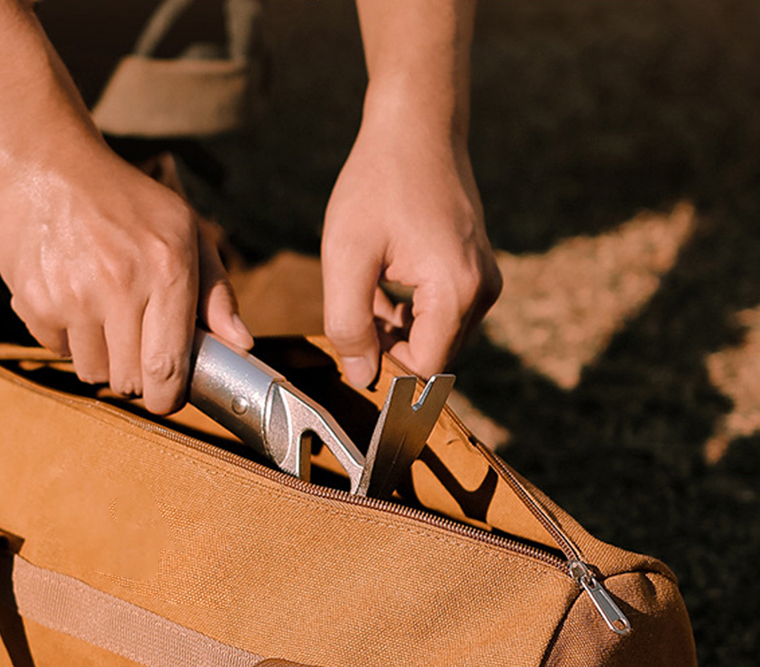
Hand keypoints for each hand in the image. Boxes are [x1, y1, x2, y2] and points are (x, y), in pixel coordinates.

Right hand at [0, 132, 250, 414]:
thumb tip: (242, 344)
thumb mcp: (183, 230)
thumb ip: (217, 292)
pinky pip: (57, 351)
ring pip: (93, 372)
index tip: (167, 397)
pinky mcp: (34, 301)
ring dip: (101, 359)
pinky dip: (66, 338)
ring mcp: (73, 295)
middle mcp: (120, 284)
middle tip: (135, 346)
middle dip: (136, 377)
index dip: (168, 397)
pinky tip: (71, 300)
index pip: (168, 367)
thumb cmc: (125, 201)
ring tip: (102, 317)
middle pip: (130, 380)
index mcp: (167, 268)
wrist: (44, 162)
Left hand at [321, 96, 500, 386]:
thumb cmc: (378, 182)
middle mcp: (482, 292)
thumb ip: (349, 323)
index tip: (350, 344)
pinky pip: (441, 316)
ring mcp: (485, 281)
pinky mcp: (477, 271)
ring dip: (394, 331)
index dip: (382, 370)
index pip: (422, 370)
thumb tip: (363, 378)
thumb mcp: (346, 255)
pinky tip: (381, 284)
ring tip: (366, 289)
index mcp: (457, 292)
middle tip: (353, 311)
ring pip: (434, 338)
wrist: (417, 123)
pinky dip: (407, 314)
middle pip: (430, 357)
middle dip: (388, 349)